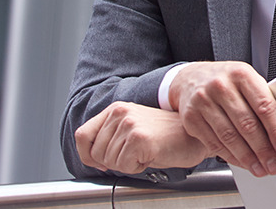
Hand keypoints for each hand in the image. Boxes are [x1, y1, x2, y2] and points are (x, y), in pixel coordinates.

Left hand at [75, 102, 209, 173]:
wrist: (192, 138)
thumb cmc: (165, 136)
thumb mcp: (132, 128)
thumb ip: (110, 135)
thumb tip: (89, 157)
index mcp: (117, 108)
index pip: (82, 135)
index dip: (87, 154)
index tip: (99, 163)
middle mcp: (120, 113)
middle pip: (96, 153)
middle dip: (113, 161)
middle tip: (136, 154)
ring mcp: (129, 124)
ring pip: (109, 162)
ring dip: (127, 164)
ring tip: (145, 152)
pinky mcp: (138, 138)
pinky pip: (123, 166)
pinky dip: (136, 167)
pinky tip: (150, 156)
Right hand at [169, 61, 275, 176]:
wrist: (191, 78)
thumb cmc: (227, 81)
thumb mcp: (247, 80)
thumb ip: (263, 100)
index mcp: (242, 74)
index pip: (264, 105)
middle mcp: (221, 86)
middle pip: (247, 124)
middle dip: (263, 149)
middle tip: (274, 164)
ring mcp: (203, 101)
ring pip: (230, 137)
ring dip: (247, 157)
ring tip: (260, 168)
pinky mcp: (191, 118)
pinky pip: (214, 143)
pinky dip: (230, 157)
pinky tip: (241, 162)